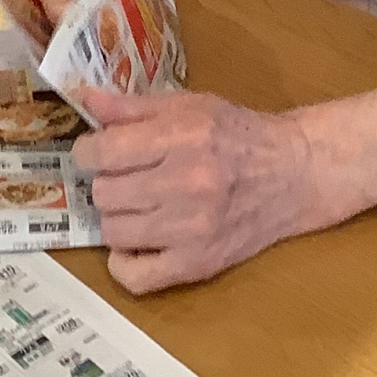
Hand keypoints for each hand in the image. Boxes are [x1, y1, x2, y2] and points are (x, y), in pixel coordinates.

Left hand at [68, 84, 313, 293]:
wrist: (293, 174)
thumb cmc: (238, 135)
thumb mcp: (189, 106)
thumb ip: (132, 106)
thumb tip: (84, 99)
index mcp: (183, 138)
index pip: (104, 152)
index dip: (88, 151)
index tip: (97, 151)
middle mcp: (187, 185)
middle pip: (104, 194)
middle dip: (106, 182)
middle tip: (125, 177)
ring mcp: (192, 230)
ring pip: (113, 233)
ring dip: (117, 218)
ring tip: (136, 205)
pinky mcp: (198, 264)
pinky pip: (136, 277)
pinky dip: (125, 263)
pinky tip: (138, 242)